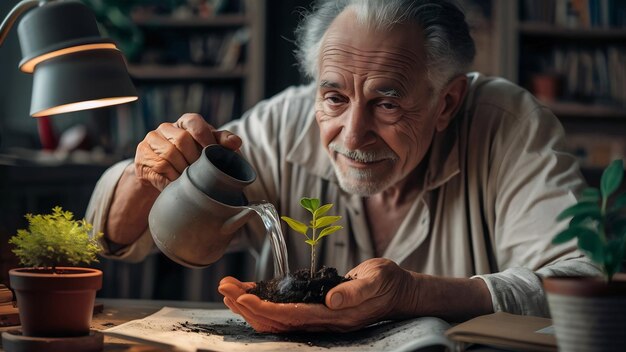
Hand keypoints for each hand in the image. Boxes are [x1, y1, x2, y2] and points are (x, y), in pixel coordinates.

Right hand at [135, 113, 241, 190]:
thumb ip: (222, 143)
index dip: (205, 137)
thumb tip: (236, 142)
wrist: (166, 175)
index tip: (212, 152)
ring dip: (182, 170)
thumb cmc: (193, 158)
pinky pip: (158, 167)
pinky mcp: (142, 156)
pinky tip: (176, 183)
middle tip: (201, 173)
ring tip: (189, 180)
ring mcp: (151, 141)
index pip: (194, 122)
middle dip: (194, 159)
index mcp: (185, 122)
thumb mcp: (209, 149)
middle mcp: (166, 128)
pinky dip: (171, 178)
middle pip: (181, 140)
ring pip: (168, 154)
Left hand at [218, 258, 418, 332]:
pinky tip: (250, 293)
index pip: (290, 316)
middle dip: (247, 306)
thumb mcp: (377, 281)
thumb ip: (355, 291)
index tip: (243, 298)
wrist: (398, 291)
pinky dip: (263, 302)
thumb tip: (331, 299)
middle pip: (274, 321)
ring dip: (250, 305)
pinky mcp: (315, 308)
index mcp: (333, 315)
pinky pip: (283, 310)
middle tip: (224, 288)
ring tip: (229, 290)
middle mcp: (321, 320)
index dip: (264, 309)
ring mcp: (317, 316)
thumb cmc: (387, 283)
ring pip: (274, 318)